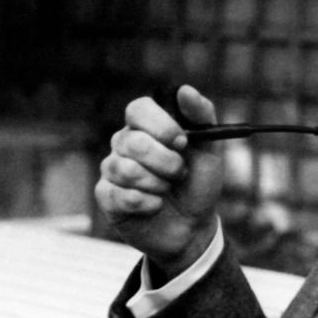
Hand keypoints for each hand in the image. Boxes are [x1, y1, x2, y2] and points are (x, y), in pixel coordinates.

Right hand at [95, 84, 222, 279]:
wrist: (193, 227)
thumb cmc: (199, 184)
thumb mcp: (210, 150)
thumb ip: (202, 117)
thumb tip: (185, 90)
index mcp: (148, 127)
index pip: (138, 109)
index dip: (160, 125)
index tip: (183, 141)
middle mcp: (125, 144)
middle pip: (131, 141)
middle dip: (165, 161)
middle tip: (180, 173)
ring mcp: (113, 170)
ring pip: (123, 169)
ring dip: (157, 185)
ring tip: (168, 191)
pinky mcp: (107, 197)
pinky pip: (117, 195)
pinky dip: (146, 203)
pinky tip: (155, 207)